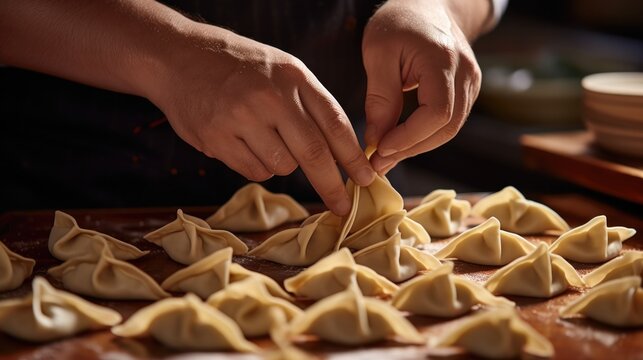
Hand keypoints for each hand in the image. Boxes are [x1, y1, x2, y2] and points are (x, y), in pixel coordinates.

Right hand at [146, 23, 374, 214]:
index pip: (335, 124)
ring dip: (282, 164)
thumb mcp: (282, 70)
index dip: (354, 158)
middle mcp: (270, 97)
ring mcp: (241, 118)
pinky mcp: (217, 139)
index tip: (367, 179)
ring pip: (282, 166)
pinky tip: (242, 141)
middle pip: (313, 154)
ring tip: (263, 138)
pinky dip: (256, 165)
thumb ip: (311, 105)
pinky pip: (253, 171)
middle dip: (331, 185)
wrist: (178, 58)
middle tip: (343, 206)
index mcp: (294, 77)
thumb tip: (342, 153)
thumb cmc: (240, 67)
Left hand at [362, 0, 488, 172]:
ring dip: (417, 146)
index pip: (436, 113)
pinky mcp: (467, 90)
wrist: (429, 4)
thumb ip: (380, 97)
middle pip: (446, 127)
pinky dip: (425, 135)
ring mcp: (471, 83)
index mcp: (443, 60)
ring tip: (385, 156)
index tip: (379, 149)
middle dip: (411, 149)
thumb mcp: (378, 53)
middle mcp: (466, 73)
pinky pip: (449, 121)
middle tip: (378, 163)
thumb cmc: (400, 22)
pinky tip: (400, 141)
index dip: (409, 138)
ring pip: (449, 129)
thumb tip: (376, 140)